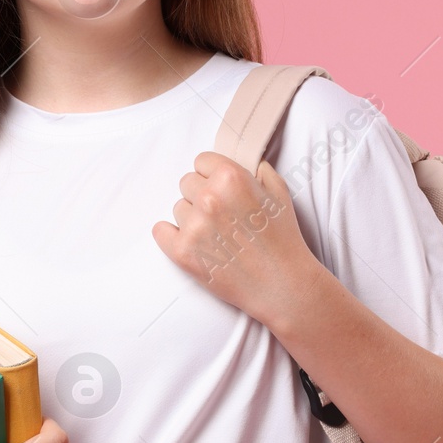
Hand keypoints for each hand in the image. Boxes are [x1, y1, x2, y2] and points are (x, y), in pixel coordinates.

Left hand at [151, 151, 320, 327]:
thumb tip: (236, 159)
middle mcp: (209, 198)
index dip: (213, 176)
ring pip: (178, 208)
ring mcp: (193, 226)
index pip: (201, 161)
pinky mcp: (182, 252)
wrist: (282, 284)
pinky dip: (171, 235)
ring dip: (193, 217)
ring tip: (218, 235)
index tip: (223, 191)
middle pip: (187, 183)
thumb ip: (255, 168)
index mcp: (231, 177)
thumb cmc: (283, 238)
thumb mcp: (279, 191)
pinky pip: (160, 230)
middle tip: (223, 215)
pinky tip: (192, 241)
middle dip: (202, 195)